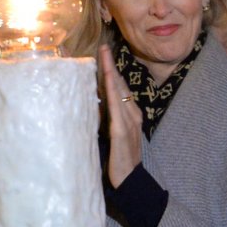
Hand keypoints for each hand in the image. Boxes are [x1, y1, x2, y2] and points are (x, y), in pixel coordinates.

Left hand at [99, 46, 144, 187]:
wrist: (129, 179)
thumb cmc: (117, 159)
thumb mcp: (110, 134)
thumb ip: (105, 119)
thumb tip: (94, 105)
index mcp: (130, 114)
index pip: (119, 88)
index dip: (112, 70)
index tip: (104, 53)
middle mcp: (132, 114)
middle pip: (120, 84)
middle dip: (111, 64)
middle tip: (103, 46)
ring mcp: (128, 121)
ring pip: (118, 90)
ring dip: (111, 71)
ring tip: (104, 55)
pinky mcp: (121, 130)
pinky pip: (116, 106)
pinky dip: (112, 90)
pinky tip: (107, 79)